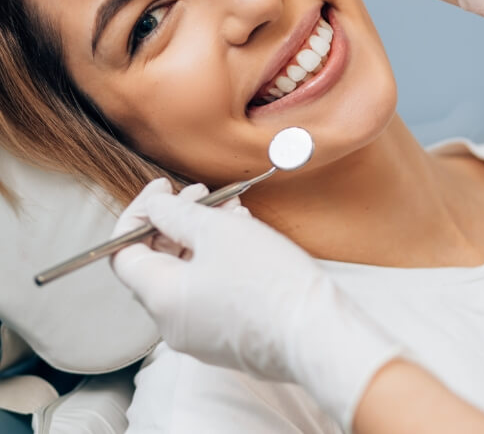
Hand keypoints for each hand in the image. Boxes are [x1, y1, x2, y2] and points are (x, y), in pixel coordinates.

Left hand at [110, 178, 403, 431]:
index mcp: (161, 297)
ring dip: (202, 235)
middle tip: (202, 193)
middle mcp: (172, 322)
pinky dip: (217, 259)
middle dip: (176, 219)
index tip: (163, 189)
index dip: (138, 214)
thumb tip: (154, 206)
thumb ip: (175, 214)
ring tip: (231, 208)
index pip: (123, 253)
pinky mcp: (226, 337)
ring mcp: (200, 334)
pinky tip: (244, 234)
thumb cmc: (268, 281)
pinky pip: (209, 290)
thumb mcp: (216, 231)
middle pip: (157, 261)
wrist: (319, 334)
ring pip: (188, 272)